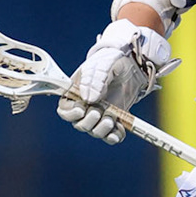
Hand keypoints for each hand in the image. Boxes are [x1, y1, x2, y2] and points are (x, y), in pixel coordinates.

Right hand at [58, 19, 177, 143]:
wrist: (131, 64)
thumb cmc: (111, 61)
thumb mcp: (103, 65)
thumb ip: (95, 79)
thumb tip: (88, 99)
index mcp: (75, 93)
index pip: (64, 110)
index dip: (70, 113)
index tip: (81, 109)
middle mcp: (85, 107)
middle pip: (79, 124)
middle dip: (89, 122)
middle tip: (98, 112)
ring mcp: (99, 115)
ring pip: (95, 131)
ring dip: (102, 129)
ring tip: (112, 119)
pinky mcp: (113, 120)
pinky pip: (111, 135)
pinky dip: (115, 135)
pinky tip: (120, 128)